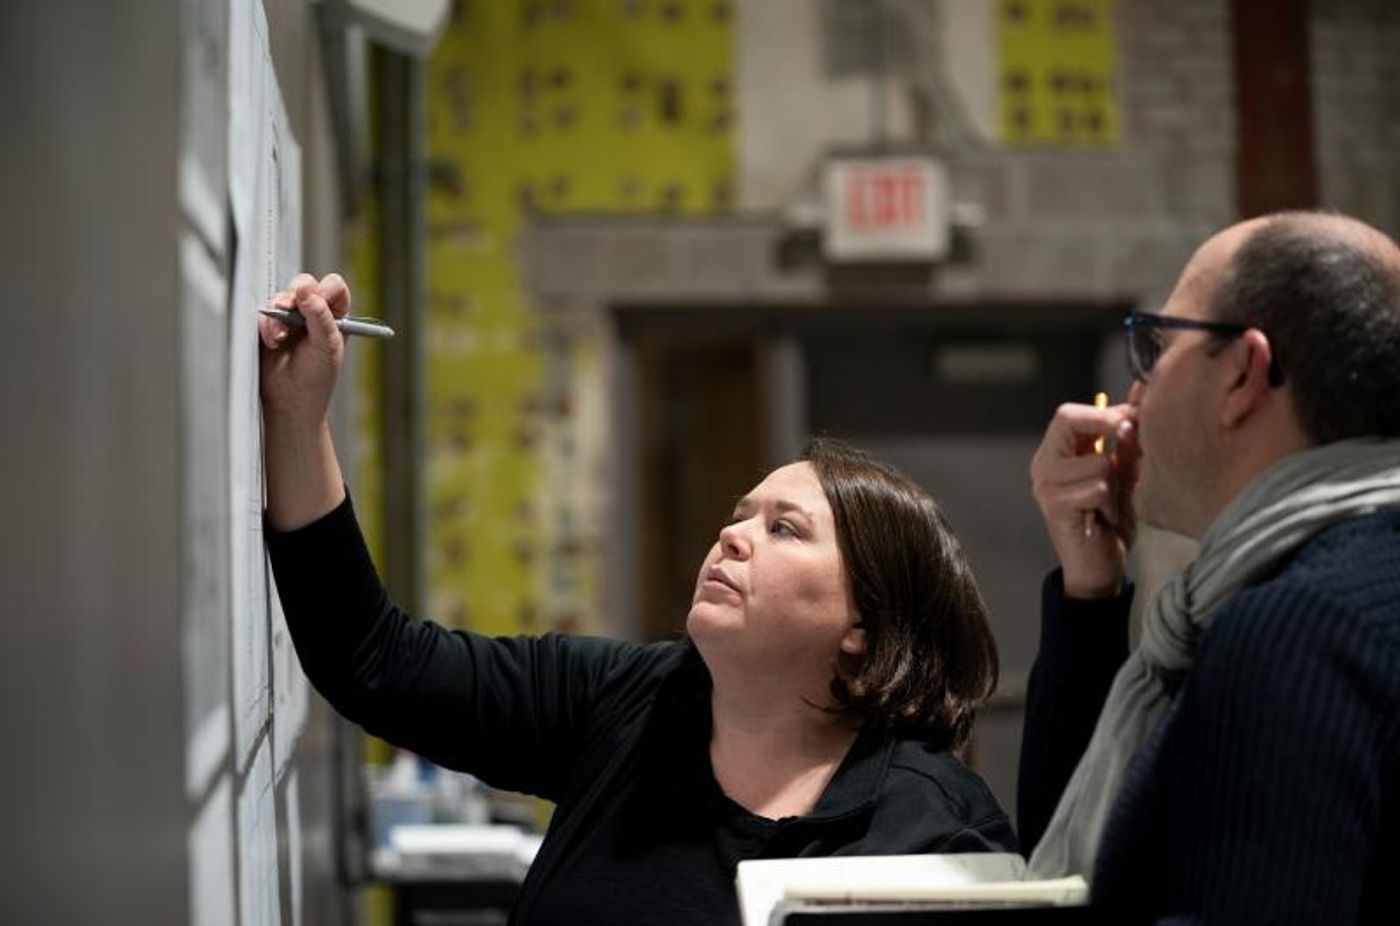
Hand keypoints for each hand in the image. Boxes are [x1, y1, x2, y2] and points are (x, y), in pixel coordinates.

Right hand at [258, 272, 349, 431]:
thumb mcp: (327, 347)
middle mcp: (314, 313)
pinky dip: (266, 324)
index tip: (316, 299)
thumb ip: (320, 317)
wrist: (290, 400)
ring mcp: (290, 317)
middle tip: (291, 310)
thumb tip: (309, 292)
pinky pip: (264, 312)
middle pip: (304, 285)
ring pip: (281, 297)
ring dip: (278, 315)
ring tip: (280, 339)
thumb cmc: (316, 378)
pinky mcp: (269, 325)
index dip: (325, 288)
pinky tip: (273, 342)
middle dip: (296, 298)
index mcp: (336, 316)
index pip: (334, 287)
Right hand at [1029, 401, 1139, 598]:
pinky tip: (1105, 516)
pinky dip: (1110, 502)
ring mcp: (1045, 487)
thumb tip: (1142, 393)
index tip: (1133, 426)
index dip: (1105, 413)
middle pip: (1069, 420)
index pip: (1069, 413)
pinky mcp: (1055, 508)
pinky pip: (1096, 488)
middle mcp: (1044, 465)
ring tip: (1111, 500)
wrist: (1101, 567)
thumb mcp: (1126, 471)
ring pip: (1098, 460)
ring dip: (1115, 481)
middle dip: (1108, 430)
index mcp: (1056, 453)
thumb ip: (1129, 438)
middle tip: (1125, 454)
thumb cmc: (1111, 519)